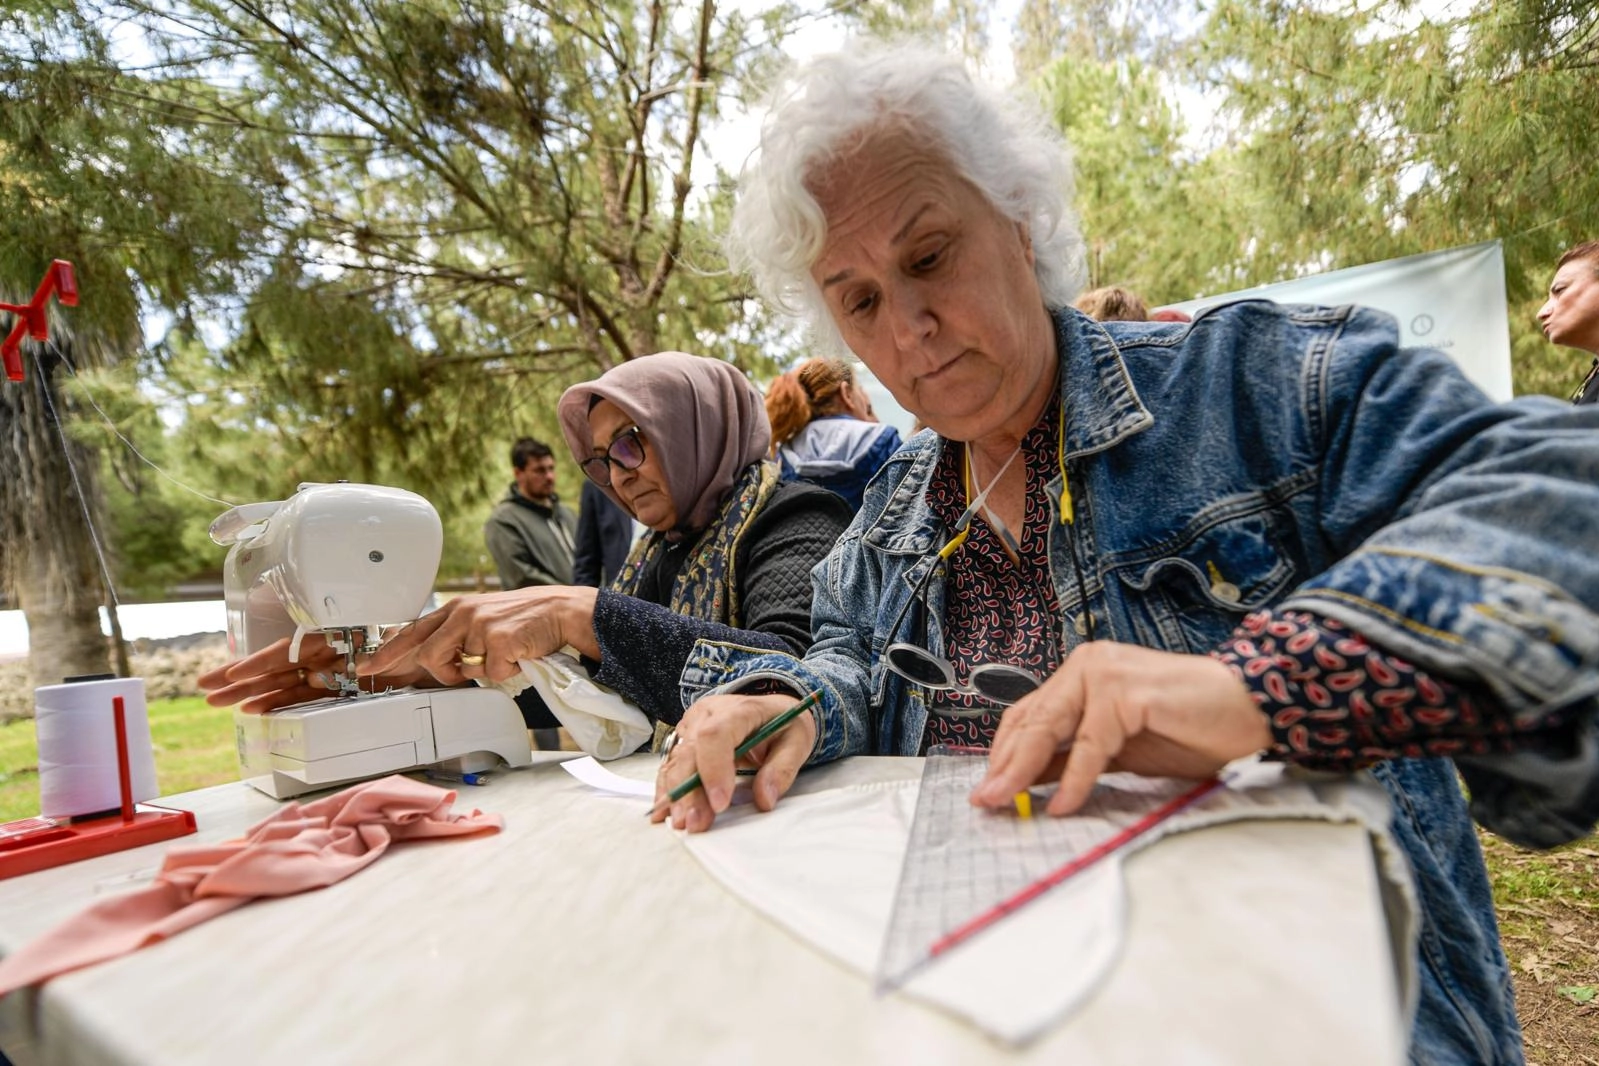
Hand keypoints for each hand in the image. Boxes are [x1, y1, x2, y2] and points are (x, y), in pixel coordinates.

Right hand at [196, 635, 418, 713]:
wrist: (437, 658)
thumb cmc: (421, 643)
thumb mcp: (407, 642)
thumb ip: (387, 650)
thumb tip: (369, 663)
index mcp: (337, 637)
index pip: (291, 651)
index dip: (262, 663)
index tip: (237, 674)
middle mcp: (327, 654)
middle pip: (277, 667)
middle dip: (239, 678)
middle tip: (206, 688)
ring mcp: (328, 673)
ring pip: (282, 683)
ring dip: (249, 693)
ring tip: (217, 702)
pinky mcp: (336, 690)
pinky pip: (300, 697)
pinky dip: (277, 704)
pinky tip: (254, 710)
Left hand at [360, 586, 599, 686]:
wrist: (560, 610)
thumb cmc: (525, 618)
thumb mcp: (484, 617)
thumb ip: (459, 634)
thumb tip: (442, 660)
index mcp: (456, 608)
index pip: (412, 631)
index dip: (388, 651)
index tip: (367, 666)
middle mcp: (462, 613)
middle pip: (429, 656)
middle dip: (445, 673)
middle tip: (465, 673)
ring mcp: (479, 626)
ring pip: (463, 669)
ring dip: (484, 670)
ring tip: (505, 653)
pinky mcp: (497, 640)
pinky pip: (491, 674)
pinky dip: (507, 672)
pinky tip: (519, 654)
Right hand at [652, 691, 816, 832]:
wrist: (771, 710)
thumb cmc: (783, 725)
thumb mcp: (797, 742)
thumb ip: (782, 770)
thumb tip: (765, 799)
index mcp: (739, 709)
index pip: (716, 735)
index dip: (713, 770)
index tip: (720, 804)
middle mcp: (708, 714)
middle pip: (690, 751)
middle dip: (689, 791)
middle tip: (694, 824)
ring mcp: (691, 725)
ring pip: (675, 760)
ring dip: (675, 795)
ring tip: (680, 824)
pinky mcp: (684, 739)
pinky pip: (670, 765)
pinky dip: (666, 790)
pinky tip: (663, 812)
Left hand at [971, 643, 1269, 815]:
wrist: (1248, 710)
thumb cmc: (1190, 728)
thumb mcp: (1119, 751)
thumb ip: (1072, 758)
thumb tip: (1028, 782)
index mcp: (1082, 673)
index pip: (1028, 714)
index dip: (1004, 753)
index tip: (987, 788)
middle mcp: (1087, 666)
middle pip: (1031, 721)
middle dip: (1003, 766)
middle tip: (984, 802)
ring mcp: (1105, 674)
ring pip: (1050, 729)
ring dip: (1023, 772)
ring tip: (1006, 803)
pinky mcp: (1125, 692)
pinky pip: (1090, 745)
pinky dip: (1075, 779)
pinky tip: (1063, 805)